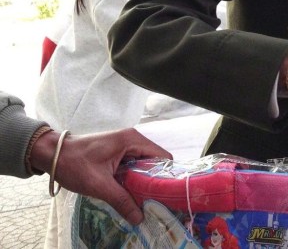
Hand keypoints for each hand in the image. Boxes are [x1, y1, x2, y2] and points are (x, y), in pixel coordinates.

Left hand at [30, 128, 171, 224]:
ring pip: (144, 165)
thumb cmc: (74, 164)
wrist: (51, 154)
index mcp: (132, 140)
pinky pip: (134, 165)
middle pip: (155, 161)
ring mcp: (125, 145)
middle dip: (155, 181)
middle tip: (156, 201)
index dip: (166, 176)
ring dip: (144, 181)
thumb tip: (140, 218)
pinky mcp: (118, 151)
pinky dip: (134, 178)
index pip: (162, 157)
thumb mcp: (99, 185)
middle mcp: (133, 139)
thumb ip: (122, 200)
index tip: (165, 195)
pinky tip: (132, 192)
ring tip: (145, 200)